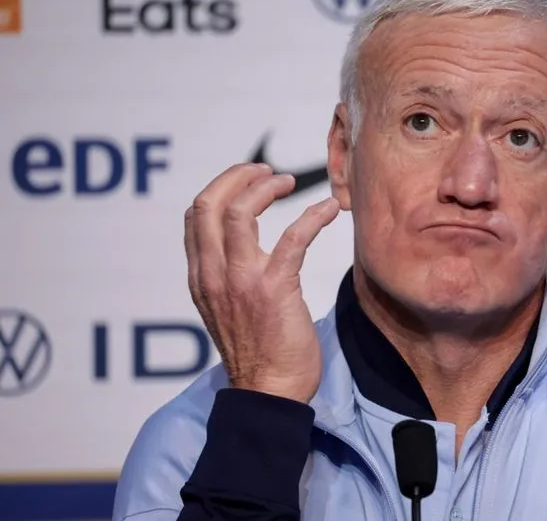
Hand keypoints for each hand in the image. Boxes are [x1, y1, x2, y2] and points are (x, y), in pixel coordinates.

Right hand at [184, 163, 339, 403]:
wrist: (268, 393)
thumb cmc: (258, 353)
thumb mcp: (225, 309)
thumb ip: (224, 277)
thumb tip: (234, 250)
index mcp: (201, 277)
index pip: (195, 215)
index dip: (222, 187)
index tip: (250, 181)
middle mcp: (213, 274)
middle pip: (208, 203)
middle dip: (238, 177)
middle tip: (269, 174)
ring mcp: (241, 281)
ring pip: (239, 212)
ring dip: (266, 188)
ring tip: (290, 184)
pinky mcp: (274, 290)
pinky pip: (292, 238)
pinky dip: (312, 216)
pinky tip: (329, 210)